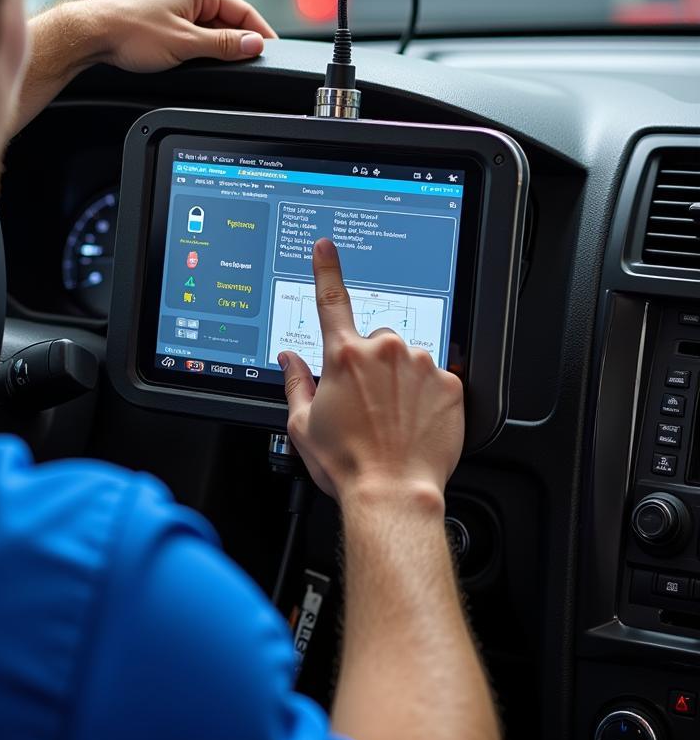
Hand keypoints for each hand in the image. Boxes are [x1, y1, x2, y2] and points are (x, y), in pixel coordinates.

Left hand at [78, 0, 276, 71]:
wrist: (90, 33)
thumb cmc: (131, 32)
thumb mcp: (186, 43)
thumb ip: (223, 45)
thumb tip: (252, 45)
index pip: (242, 10)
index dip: (259, 33)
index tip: (271, 49)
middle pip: (223, 17)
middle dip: (234, 40)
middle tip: (245, 64)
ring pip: (203, 23)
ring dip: (211, 43)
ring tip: (215, 63)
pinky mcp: (154, 12)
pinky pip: (185, 27)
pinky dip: (193, 42)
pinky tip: (189, 57)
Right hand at [278, 239, 464, 507]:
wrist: (392, 493)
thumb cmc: (346, 463)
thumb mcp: (303, 424)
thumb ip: (295, 382)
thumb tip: (290, 360)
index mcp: (344, 356)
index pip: (331, 299)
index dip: (326, 268)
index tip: (326, 247)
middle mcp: (384, 352)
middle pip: (375, 341)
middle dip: (370, 363)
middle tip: (365, 402)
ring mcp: (421, 365)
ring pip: (407, 358)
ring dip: (399, 379)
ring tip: (392, 418)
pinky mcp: (449, 383)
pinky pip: (435, 378)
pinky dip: (425, 395)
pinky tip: (414, 422)